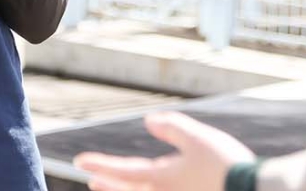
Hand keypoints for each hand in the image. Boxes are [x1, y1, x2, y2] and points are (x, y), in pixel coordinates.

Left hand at [73, 111, 255, 190]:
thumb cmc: (225, 166)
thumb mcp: (197, 138)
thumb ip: (171, 127)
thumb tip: (149, 121)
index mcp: (162, 179)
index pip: (123, 170)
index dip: (101, 164)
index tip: (80, 161)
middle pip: (130, 190)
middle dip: (110, 183)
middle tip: (92, 181)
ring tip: (111, 187)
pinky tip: (153, 187)